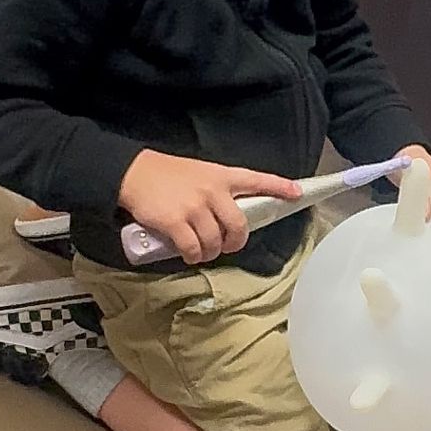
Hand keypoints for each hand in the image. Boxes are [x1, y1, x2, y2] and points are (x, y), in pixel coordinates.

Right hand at [119, 150, 303, 265]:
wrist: (133, 173)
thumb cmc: (167, 174)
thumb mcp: (199, 173)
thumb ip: (217, 191)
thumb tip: (228, 219)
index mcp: (221, 176)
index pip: (256, 179)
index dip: (279, 187)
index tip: (297, 193)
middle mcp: (212, 191)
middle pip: (239, 225)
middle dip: (236, 242)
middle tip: (227, 245)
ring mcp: (195, 207)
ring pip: (215, 241)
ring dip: (211, 252)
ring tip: (203, 251)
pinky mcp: (176, 222)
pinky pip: (194, 249)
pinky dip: (194, 256)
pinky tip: (190, 254)